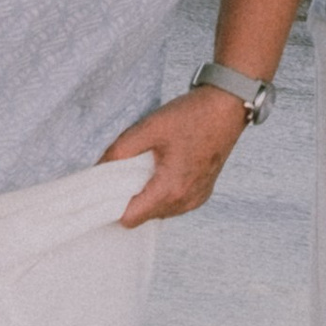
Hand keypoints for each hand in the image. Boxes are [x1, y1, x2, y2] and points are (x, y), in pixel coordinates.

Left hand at [100, 85, 248, 223]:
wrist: (228, 106)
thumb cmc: (192, 116)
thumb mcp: (149, 128)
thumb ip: (119, 151)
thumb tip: (97, 169)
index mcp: (171, 190)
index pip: (130, 219)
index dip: (113, 205)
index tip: (106, 187)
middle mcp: (186, 201)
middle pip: (143, 215)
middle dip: (131, 196)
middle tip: (128, 168)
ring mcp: (197, 199)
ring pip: (159, 210)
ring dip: (148, 194)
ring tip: (149, 164)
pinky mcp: (203, 192)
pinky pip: (174, 203)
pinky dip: (164, 191)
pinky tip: (164, 167)